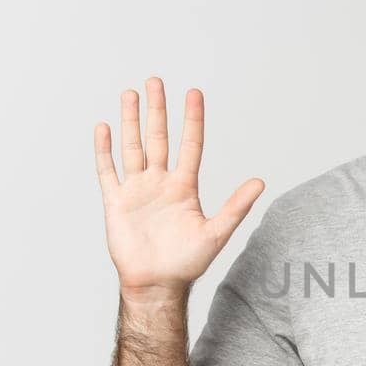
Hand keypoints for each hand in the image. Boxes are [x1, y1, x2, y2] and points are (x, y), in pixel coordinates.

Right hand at [95, 77, 262, 303]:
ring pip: (132, 147)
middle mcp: (160, 183)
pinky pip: (108, 171)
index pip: (190, 145)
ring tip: (130, 94)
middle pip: (158, 138)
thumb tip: (260, 181)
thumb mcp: (216, 232)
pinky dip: (105, 150)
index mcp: (184, 187)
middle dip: (157, 110)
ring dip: (131, 121)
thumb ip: (236, 206)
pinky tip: (105, 127)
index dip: (192, 120)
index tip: (194, 93)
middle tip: (156, 81)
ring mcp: (137, 190)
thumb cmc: (186, 263)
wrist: (156, 284)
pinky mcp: (116, 202)